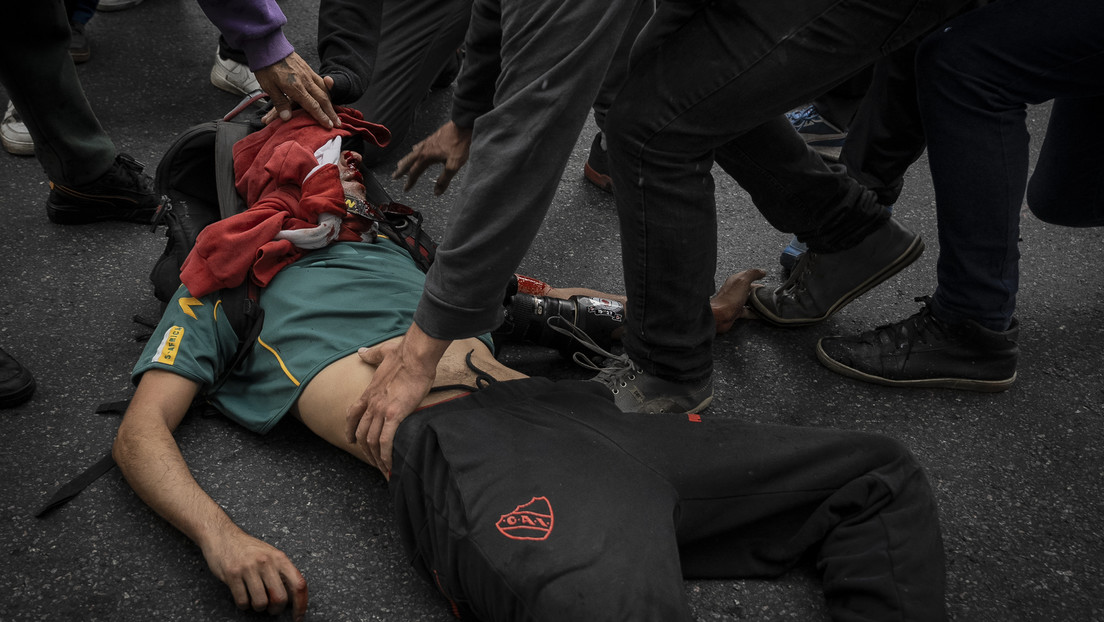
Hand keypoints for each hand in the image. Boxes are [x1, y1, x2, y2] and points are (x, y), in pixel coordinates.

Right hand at [203, 528, 307, 621]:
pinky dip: (243, 605)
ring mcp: (249, 568)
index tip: (298, 617)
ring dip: (258, 608)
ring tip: (254, 599)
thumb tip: (293, 598)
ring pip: (261, 603)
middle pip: (280, 598)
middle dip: (276, 610)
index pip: (298, 585)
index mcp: (280, 558)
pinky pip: (242, 601)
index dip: (301, 604)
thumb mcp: (271, 554)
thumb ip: (282, 572)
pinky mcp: (232, 574)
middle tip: (271, 609)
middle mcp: (266, 562)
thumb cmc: (248, 548)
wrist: (222, 535)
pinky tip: (243, 596)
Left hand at [255, 52, 340, 128]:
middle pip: (322, 99)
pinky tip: (328, 94)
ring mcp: (308, 74)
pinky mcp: (308, 69)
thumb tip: (286, 118)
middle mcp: (305, 81)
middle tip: (337, 123)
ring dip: (331, 102)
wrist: (268, 46)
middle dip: (331, 113)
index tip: (329, 125)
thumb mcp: (269, 87)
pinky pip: (321, 81)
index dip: (321, 117)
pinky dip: (327, 90)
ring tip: (335, 111)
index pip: (312, 106)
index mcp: (296, 87)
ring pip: (324, 90)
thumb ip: (279, 103)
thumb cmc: (266, 67)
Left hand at [345, 324, 450, 475]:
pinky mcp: (395, 414)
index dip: (349, 429)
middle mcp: (372, 403)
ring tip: (383, 469)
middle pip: (361, 432)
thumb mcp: (383, 354)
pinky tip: (390, 465)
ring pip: (371, 440)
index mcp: (369, 392)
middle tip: (372, 461)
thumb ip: (371, 355)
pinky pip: (385, 440)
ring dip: (376, 457)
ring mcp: (381, 410)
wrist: (415, 356)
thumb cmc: (404, 354)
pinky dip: (386, 455)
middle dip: (365, 450)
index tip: (351, 440)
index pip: (352, 414)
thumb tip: (362, 351)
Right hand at [392, 121, 472, 194]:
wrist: (463, 125)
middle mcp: (424, 149)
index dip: (410, 182)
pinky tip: (415, 149)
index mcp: (427, 157)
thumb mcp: (453, 165)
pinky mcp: (432, 138)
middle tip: (394, 176)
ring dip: (406, 161)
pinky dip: (414, 150)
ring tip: (400, 165)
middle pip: (409, 162)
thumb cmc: (459, 144)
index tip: (405, 189)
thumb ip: (444, 180)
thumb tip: (437, 192)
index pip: (414, 172)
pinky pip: (419, 146)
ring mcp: (427, 143)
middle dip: (401, 170)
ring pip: (412, 154)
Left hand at [710, 269, 766, 333]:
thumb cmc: (729, 298)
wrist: (720, 315)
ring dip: (757, 301)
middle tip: (766, 291)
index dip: (756, 275)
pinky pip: (748, 311)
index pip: (747, 275)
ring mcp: (735, 301)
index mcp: (735, 280)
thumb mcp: (743, 281)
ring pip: (748, 300)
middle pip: (749, 288)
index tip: (764, 276)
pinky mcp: (736, 311)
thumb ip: (752, 274)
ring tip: (765, 302)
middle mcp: (734, 290)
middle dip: (758, 289)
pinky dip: (755, 312)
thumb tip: (762, 271)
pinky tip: (760, 313)